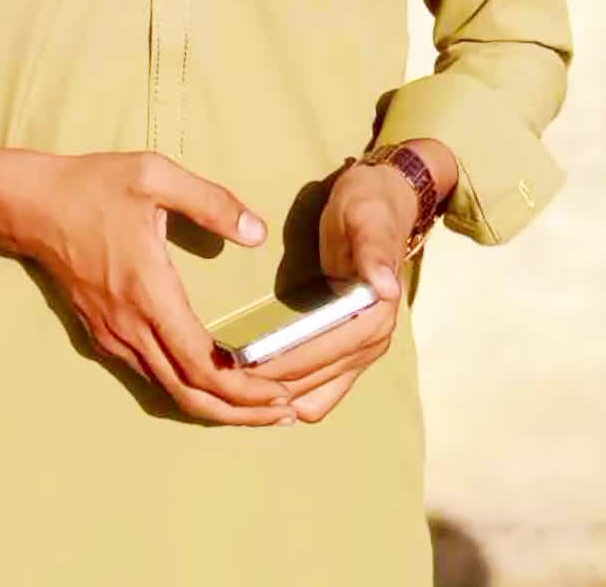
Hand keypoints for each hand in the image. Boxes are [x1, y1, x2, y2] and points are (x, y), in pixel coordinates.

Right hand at [0, 142, 299, 425]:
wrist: (31, 206)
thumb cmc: (93, 186)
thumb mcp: (154, 175)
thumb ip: (210, 202)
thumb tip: (256, 231)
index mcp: (148, 292)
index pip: (201, 365)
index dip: (244, 388)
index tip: (282, 393)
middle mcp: (130, 326)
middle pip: (190, 394)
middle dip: (240, 411)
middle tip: (285, 413)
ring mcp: (113, 336)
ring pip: (169, 391)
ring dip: (216, 405)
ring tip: (259, 404)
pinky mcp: (102, 334)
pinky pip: (150, 375)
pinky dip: (187, 388)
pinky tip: (211, 381)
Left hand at [256, 162, 415, 422]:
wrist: (384, 207)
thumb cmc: (370, 209)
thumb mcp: (368, 222)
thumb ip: (374, 253)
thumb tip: (385, 287)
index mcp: (374, 317)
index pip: (320, 354)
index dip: (279, 362)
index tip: (238, 364)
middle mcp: (371, 344)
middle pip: (311, 383)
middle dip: (267, 385)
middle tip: (219, 377)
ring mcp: (361, 353)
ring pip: (313, 398)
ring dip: (274, 397)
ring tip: (230, 386)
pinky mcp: (348, 351)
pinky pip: (318, 392)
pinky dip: (289, 394)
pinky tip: (257, 387)